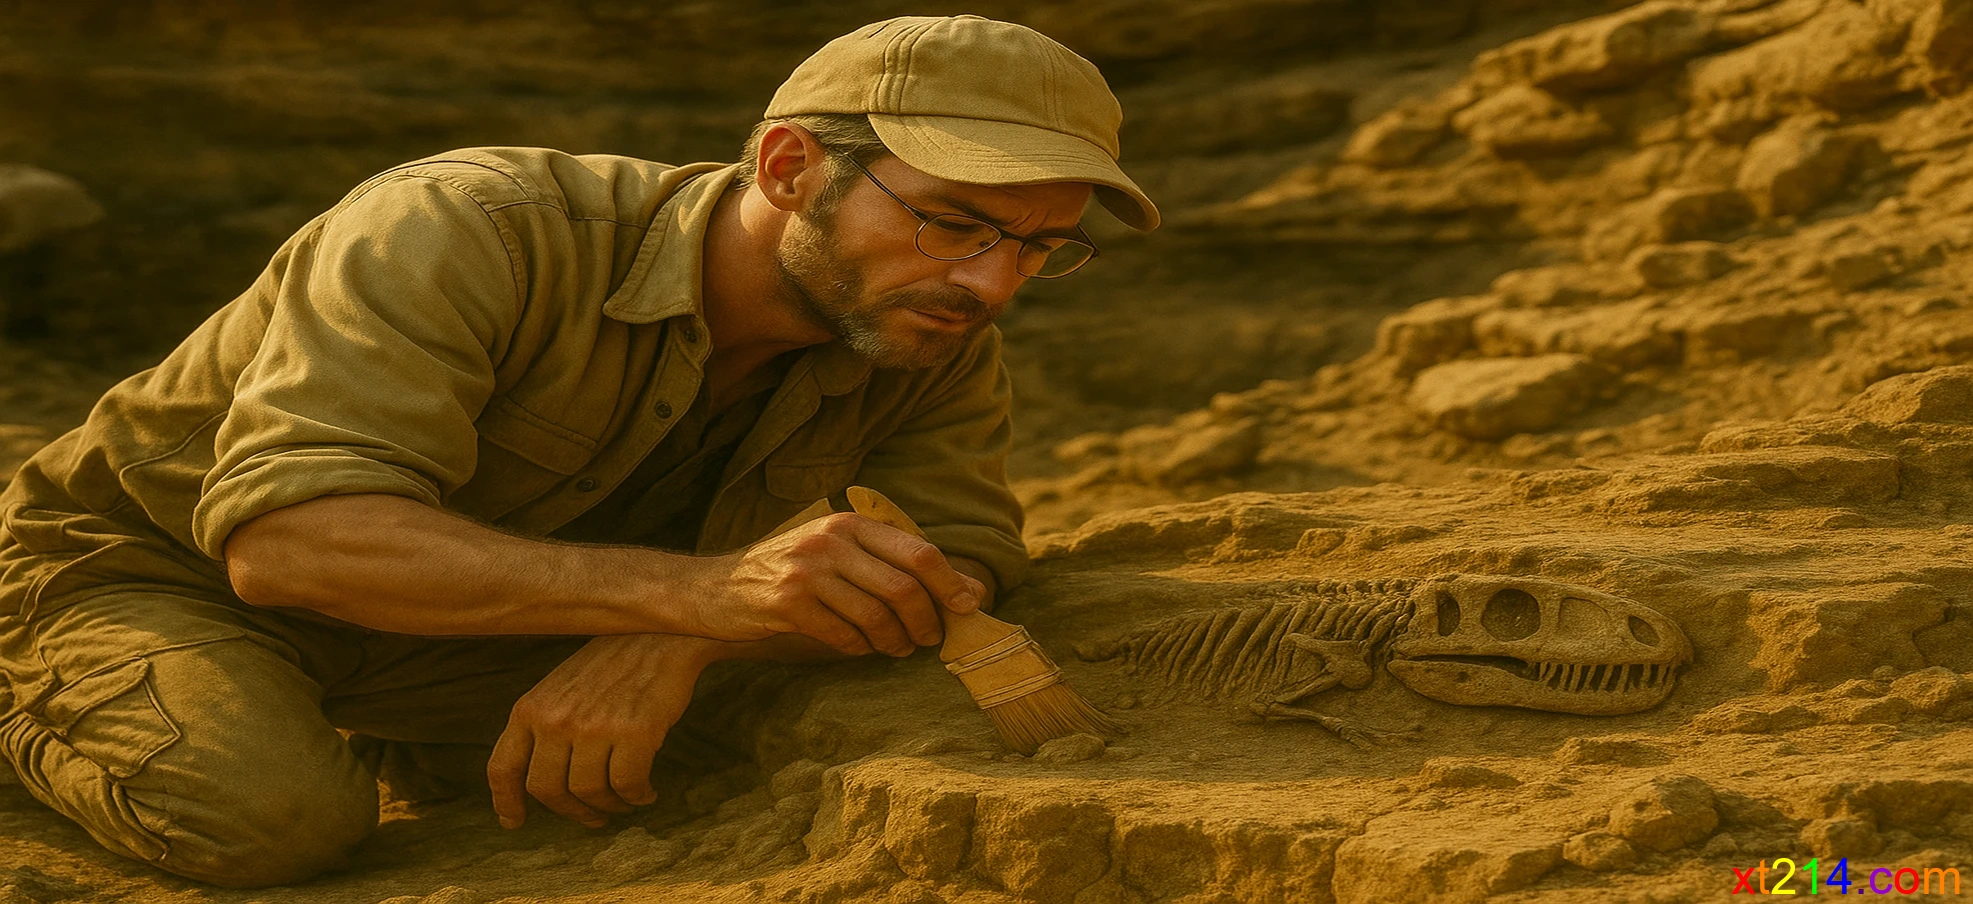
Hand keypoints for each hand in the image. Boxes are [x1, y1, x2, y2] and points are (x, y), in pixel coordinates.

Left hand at [488, 634, 713, 828]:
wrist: (659, 635)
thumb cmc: (611, 665)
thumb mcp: (559, 689)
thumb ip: (543, 726)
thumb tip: (538, 781)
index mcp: (530, 708)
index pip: (503, 767)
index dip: (506, 801)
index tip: (514, 822)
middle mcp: (556, 720)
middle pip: (547, 790)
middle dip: (571, 812)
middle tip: (591, 818)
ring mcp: (594, 727)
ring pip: (589, 793)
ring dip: (609, 807)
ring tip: (624, 802)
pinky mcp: (634, 733)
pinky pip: (628, 785)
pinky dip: (637, 797)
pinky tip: (647, 793)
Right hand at [680, 514, 985, 657]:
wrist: (713, 588)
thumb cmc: (788, 571)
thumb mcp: (838, 553)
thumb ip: (895, 565)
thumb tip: (971, 590)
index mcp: (850, 524)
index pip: (919, 552)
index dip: (951, 583)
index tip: (968, 607)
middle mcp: (831, 541)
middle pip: (904, 587)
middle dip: (926, 621)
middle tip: (929, 640)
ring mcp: (807, 572)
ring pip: (877, 616)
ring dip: (895, 641)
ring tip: (897, 648)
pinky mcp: (787, 604)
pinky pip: (843, 637)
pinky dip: (858, 649)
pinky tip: (858, 648)